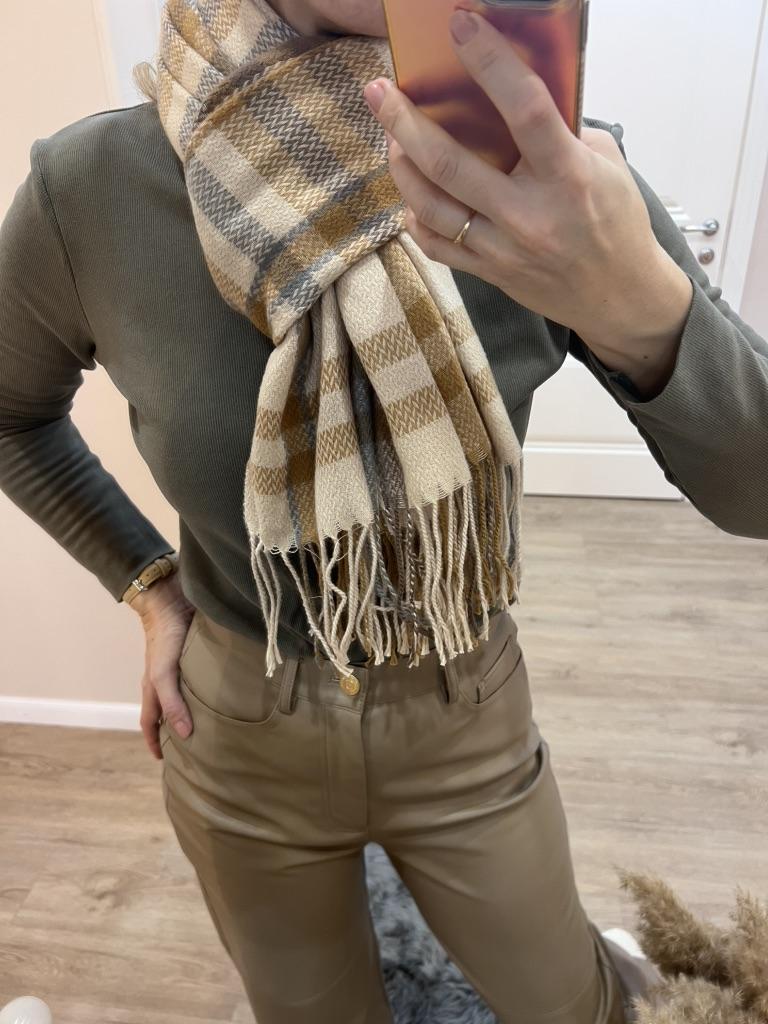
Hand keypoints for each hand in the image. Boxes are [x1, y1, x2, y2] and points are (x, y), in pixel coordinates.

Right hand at [132, 574, 196, 759]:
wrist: (171, 599)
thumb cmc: (164, 638)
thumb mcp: (164, 674)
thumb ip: (172, 703)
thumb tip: (185, 736)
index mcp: (153, 687)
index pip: (150, 722)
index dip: (154, 742)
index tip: (164, 760)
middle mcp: (166, 680)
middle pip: (169, 710)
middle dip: (176, 730)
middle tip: (194, 748)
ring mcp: (181, 667)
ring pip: (186, 696)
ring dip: (196, 711)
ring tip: (214, 725)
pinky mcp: (197, 655)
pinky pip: (202, 679)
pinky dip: (209, 691)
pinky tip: (226, 694)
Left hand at [364, 9, 693, 395]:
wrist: (620, 297)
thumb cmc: (616, 222)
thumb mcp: (607, 165)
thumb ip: (564, 131)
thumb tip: (518, 96)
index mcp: (568, 177)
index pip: (525, 110)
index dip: (490, 64)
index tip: (461, 27)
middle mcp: (529, 214)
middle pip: (449, 163)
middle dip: (404, 122)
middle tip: (379, 91)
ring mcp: (503, 249)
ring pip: (431, 206)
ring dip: (402, 167)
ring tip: (391, 138)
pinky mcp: (490, 273)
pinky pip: (438, 245)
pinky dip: (417, 218)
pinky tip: (412, 194)